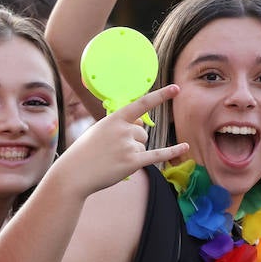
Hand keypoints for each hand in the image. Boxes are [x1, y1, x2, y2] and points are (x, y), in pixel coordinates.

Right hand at [55, 85, 187, 197]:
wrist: (74, 173)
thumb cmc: (84, 152)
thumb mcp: (99, 130)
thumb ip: (120, 125)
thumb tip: (142, 126)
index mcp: (114, 118)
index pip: (142, 104)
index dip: (160, 95)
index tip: (176, 88)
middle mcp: (123, 130)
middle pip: (142, 132)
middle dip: (133, 142)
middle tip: (112, 152)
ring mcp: (128, 146)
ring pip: (143, 146)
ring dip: (133, 154)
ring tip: (113, 160)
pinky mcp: (132, 162)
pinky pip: (157, 155)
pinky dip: (173, 151)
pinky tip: (186, 147)